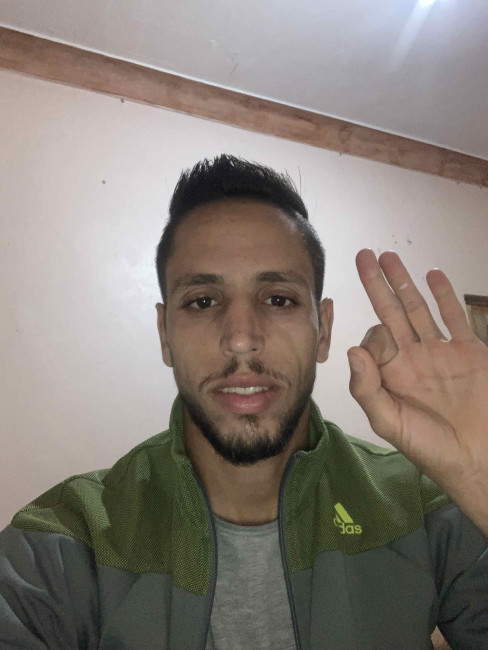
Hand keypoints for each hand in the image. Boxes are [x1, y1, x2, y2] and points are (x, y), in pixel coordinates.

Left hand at [347, 249, 487, 533]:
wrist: (477, 457)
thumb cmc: (429, 446)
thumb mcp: (389, 422)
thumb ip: (367, 388)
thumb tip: (352, 350)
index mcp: (390, 374)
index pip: (374, 340)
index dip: (373, 337)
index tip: (381, 349)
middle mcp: (412, 357)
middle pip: (391, 312)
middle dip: (376, 284)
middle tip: (363, 255)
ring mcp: (441, 351)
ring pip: (419, 308)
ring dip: (405, 282)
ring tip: (389, 256)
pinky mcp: (469, 351)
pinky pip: (455, 317)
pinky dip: (445, 295)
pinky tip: (433, 274)